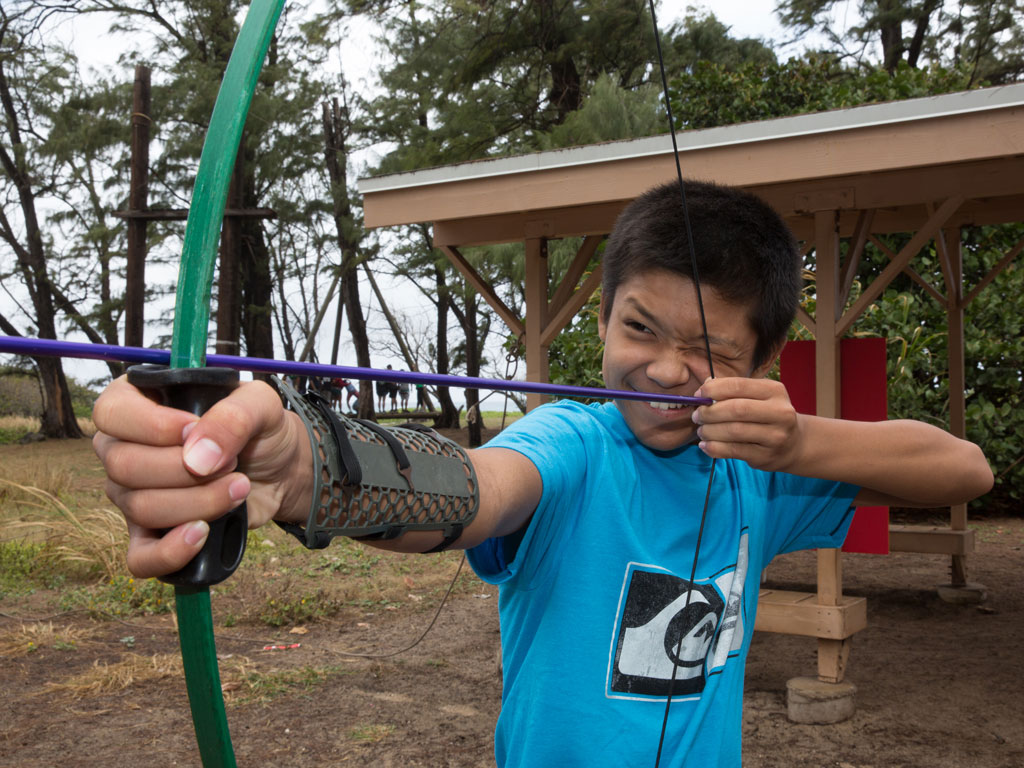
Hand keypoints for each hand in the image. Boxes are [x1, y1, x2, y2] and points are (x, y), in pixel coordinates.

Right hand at [93, 376, 309, 577]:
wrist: (281, 469)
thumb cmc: (260, 428)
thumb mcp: (260, 404)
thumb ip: (232, 417)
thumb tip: (196, 459)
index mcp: (137, 402)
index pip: (111, 413)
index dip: (152, 426)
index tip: (193, 431)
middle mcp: (123, 448)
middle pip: (124, 465)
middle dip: (187, 470)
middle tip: (231, 463)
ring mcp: (131, 493)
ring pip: (141, 507)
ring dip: (200, 502)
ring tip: (238, 487)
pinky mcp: (151, 533)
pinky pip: (141, 557)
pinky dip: (170, 552)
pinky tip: (202, 534)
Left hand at [690, 377, 801, 471]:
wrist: (795, 444)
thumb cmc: (767, 415)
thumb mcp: (757, 397)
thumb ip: (732, 390)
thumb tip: (704, 387)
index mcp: (775, 391)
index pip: (738, 386)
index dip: (713, 390)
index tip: (698, 395)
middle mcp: (780, 412)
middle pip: (736, 409)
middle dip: (710, 412)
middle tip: (697, 416)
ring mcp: (775, 436)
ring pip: (734, 431)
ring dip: (710, 431)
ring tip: (702, 431)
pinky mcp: (767, 456)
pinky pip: (734, 451)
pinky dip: (714, 448)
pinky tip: (705, 445)